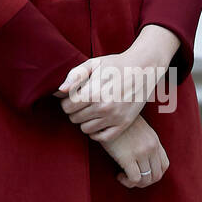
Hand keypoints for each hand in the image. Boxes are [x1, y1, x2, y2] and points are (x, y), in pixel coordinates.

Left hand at [54, 27, 179, 142]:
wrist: (142, 69)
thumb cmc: (114, 64)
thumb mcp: (93, 64)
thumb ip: (74, 76)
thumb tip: (59, 91)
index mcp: (94, 92)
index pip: (67, 106)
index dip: (66, 102)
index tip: (72, 97)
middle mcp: (104, 107)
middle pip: (74, 118)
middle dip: (74, 111)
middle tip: (81, 103)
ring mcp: (115, 117)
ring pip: (85, 129)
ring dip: (84, 121)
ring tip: (89, 110)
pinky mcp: (124, 124)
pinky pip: (102, 137)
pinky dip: (96, 132)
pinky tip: (97, 121)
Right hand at [98, 116, 168, 188]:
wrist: (107, 114)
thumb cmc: (118, 121)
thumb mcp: (138, 128)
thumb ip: (145, 140)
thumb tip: (142, 154)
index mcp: (154, 140)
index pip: (164, 165)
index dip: (154, 173)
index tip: (142, 172)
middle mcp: (151, 147)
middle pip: (157, 175)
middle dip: (145, 182)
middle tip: (132, 179)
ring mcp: (141, 153)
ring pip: (146, 179)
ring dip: (135, 184)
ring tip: (124, 177)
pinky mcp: (128, 157)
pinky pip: (135, 179)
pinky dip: (128, 182)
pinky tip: (119, 176)